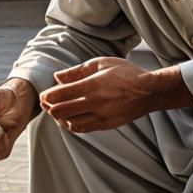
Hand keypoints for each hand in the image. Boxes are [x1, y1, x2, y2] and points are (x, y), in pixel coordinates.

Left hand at [39, 57, 192, 132]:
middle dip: (49, 107)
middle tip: (45, 103)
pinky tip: (69, 118)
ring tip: (56, 111)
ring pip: (70, 123)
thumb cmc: (126, 73)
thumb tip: (57, 77)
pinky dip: (72, 125)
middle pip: (62, 111)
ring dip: (59, 118)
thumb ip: (77, 71)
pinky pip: (83, 129)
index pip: (61, 94)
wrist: (149, 92)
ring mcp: (101, 116)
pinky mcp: (106, 125)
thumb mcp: (101, 63)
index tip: (44, 95)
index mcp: (93, 85)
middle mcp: (96, 103)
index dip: (47, 96)